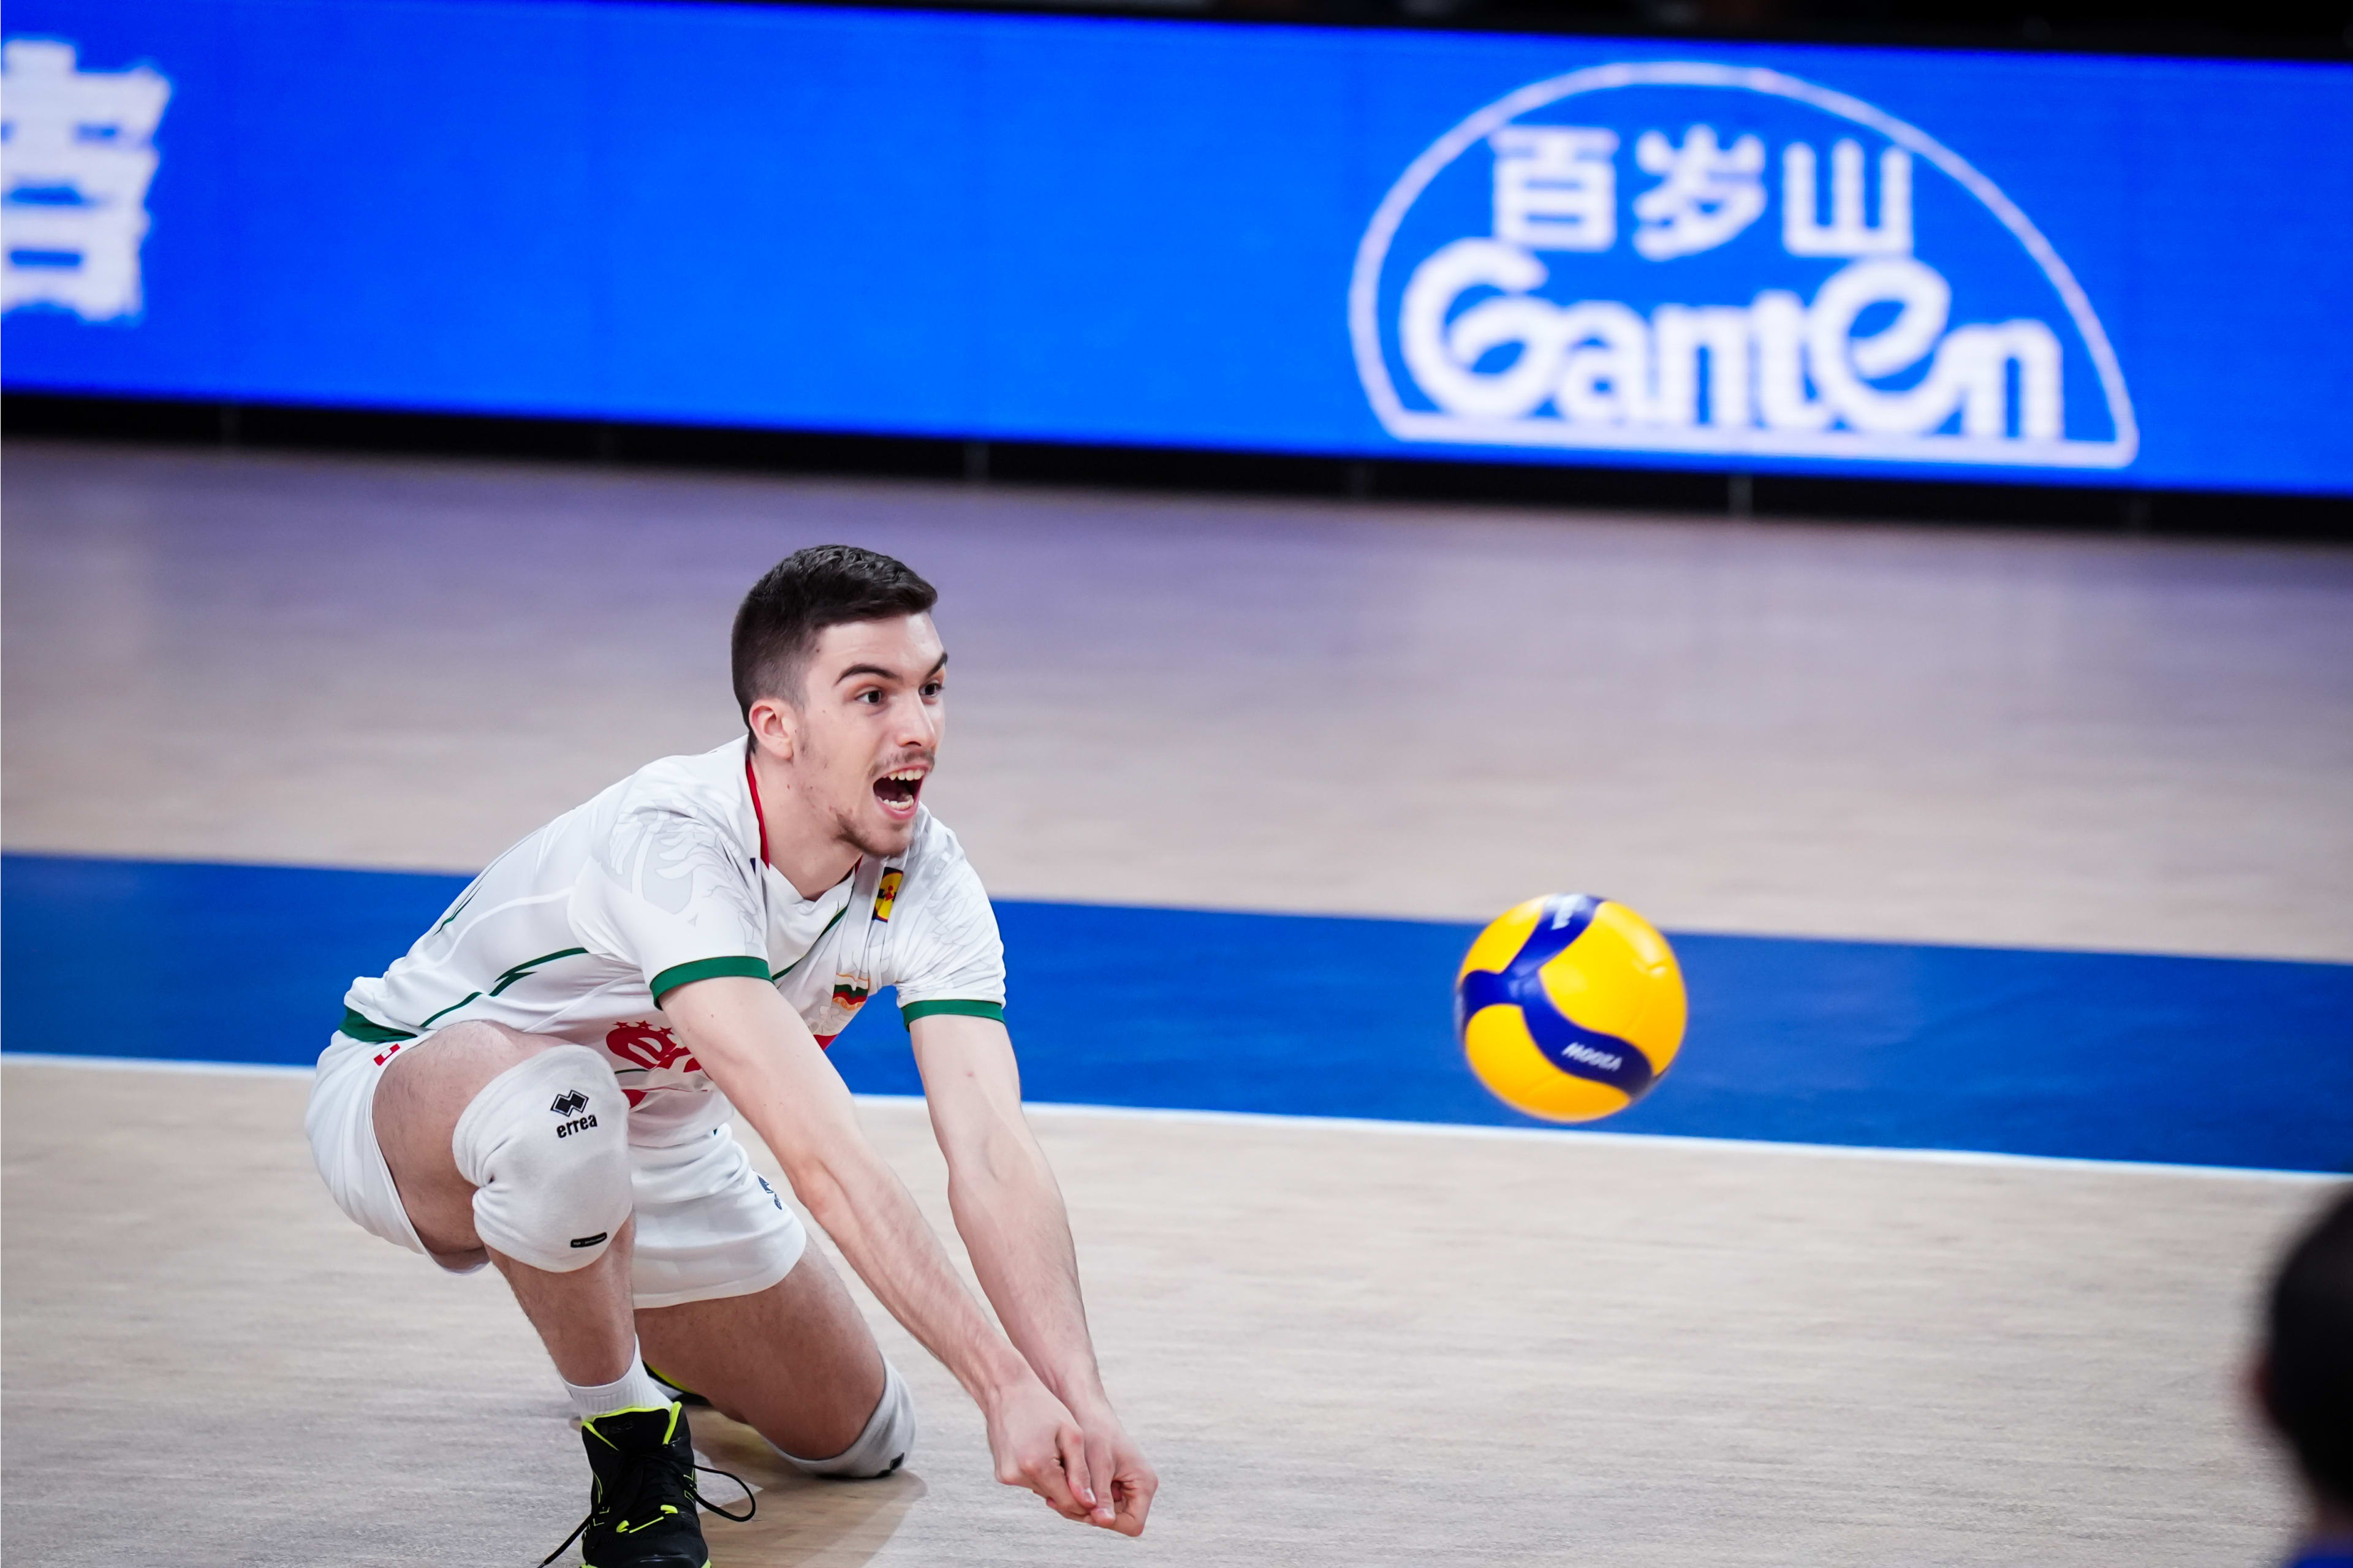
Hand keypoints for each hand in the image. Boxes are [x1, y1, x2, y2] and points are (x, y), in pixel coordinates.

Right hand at [982, 1376, 1096, 1522]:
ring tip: (1057, 1452)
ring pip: (1042, 1491)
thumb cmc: (1043, 1407)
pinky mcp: (1001, 1475)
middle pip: (1055, 1498)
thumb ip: (1081, 1472)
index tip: (1098, 1491)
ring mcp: (1006, 1477)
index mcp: (1037, 1466)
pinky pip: (1029, 1482)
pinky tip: (1041, 1451)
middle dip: (1070, 1487)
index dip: (1086, 1500)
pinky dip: (1039, 1474)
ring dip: (1054, 1480)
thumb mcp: (1071, 1434)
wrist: (1005, 1390)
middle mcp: (1017, 1476)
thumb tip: (1089, 1504)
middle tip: (1078, 1464)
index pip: (1069, 1502)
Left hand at [1070, 1402, 1157, 1535]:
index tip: (1084, 1508)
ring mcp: (1125, 1487)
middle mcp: (1139, 1488)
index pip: (1132, 1524)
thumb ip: (1101, 1495)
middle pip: (1115, 1521)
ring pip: (1102, 1514)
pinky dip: (1079, 1498)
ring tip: (1058, 1492)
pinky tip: (1062, 1486)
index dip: (1108, 1523)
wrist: (1086, 1410)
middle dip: (1089, 1514)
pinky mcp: (1111, 1484)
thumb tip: (1105, 1522)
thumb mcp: (1099, 1466)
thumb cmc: (1095, 1432)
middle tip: (1061, 1501)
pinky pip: (1095, 1502)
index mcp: (1145, 1484)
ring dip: (1080, 1506)